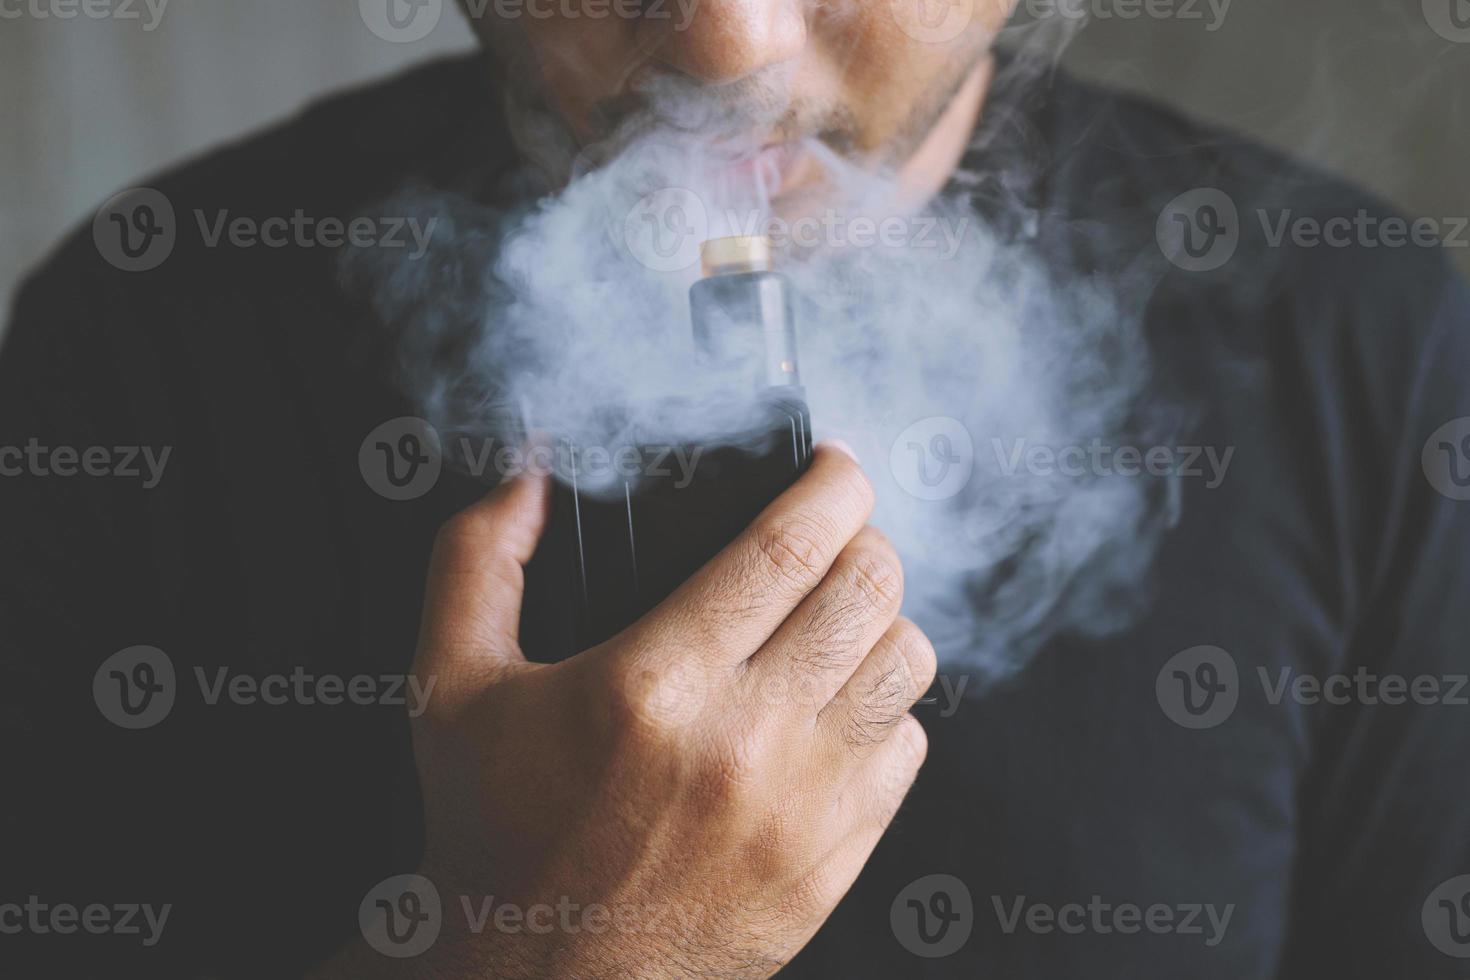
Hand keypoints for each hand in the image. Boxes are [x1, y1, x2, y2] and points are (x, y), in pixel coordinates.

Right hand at [315, 444, 935, 978]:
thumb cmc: (495, 831)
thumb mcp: (449, 688)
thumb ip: (474, 563)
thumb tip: (527, 481)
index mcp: (654, 685)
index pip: (789, 548)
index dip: (832, 486)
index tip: (834, 468)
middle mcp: (744, 742)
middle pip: (869, 591)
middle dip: (864, 539)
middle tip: (834, 535)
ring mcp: (802, 807)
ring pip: (907, 663)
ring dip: (882, 620)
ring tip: (837, 618)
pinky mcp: (832, 859)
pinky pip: (908, 746)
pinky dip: (885, 707)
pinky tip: (832, 706)